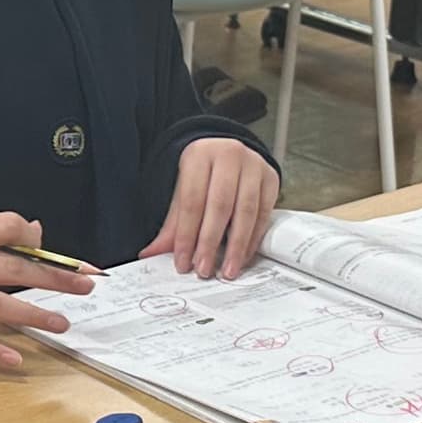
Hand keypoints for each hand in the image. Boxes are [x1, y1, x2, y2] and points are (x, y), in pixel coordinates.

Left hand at [154, 136, 278, 277]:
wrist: (227, 152)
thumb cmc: (203, 174)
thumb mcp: (183, 192)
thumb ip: (171, 225)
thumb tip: (151, 254)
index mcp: (199, 155)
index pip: (191, 201)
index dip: (186, 235)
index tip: (183, 262)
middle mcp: (229, 156)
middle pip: (219, 206)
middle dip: (210, 242)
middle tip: (204, 269)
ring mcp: (253, 165)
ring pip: (246, 211)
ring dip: (236, 246)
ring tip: (227, 270)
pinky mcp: (271, 178)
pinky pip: (264, 213)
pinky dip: (253, 239)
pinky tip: (243, 256)